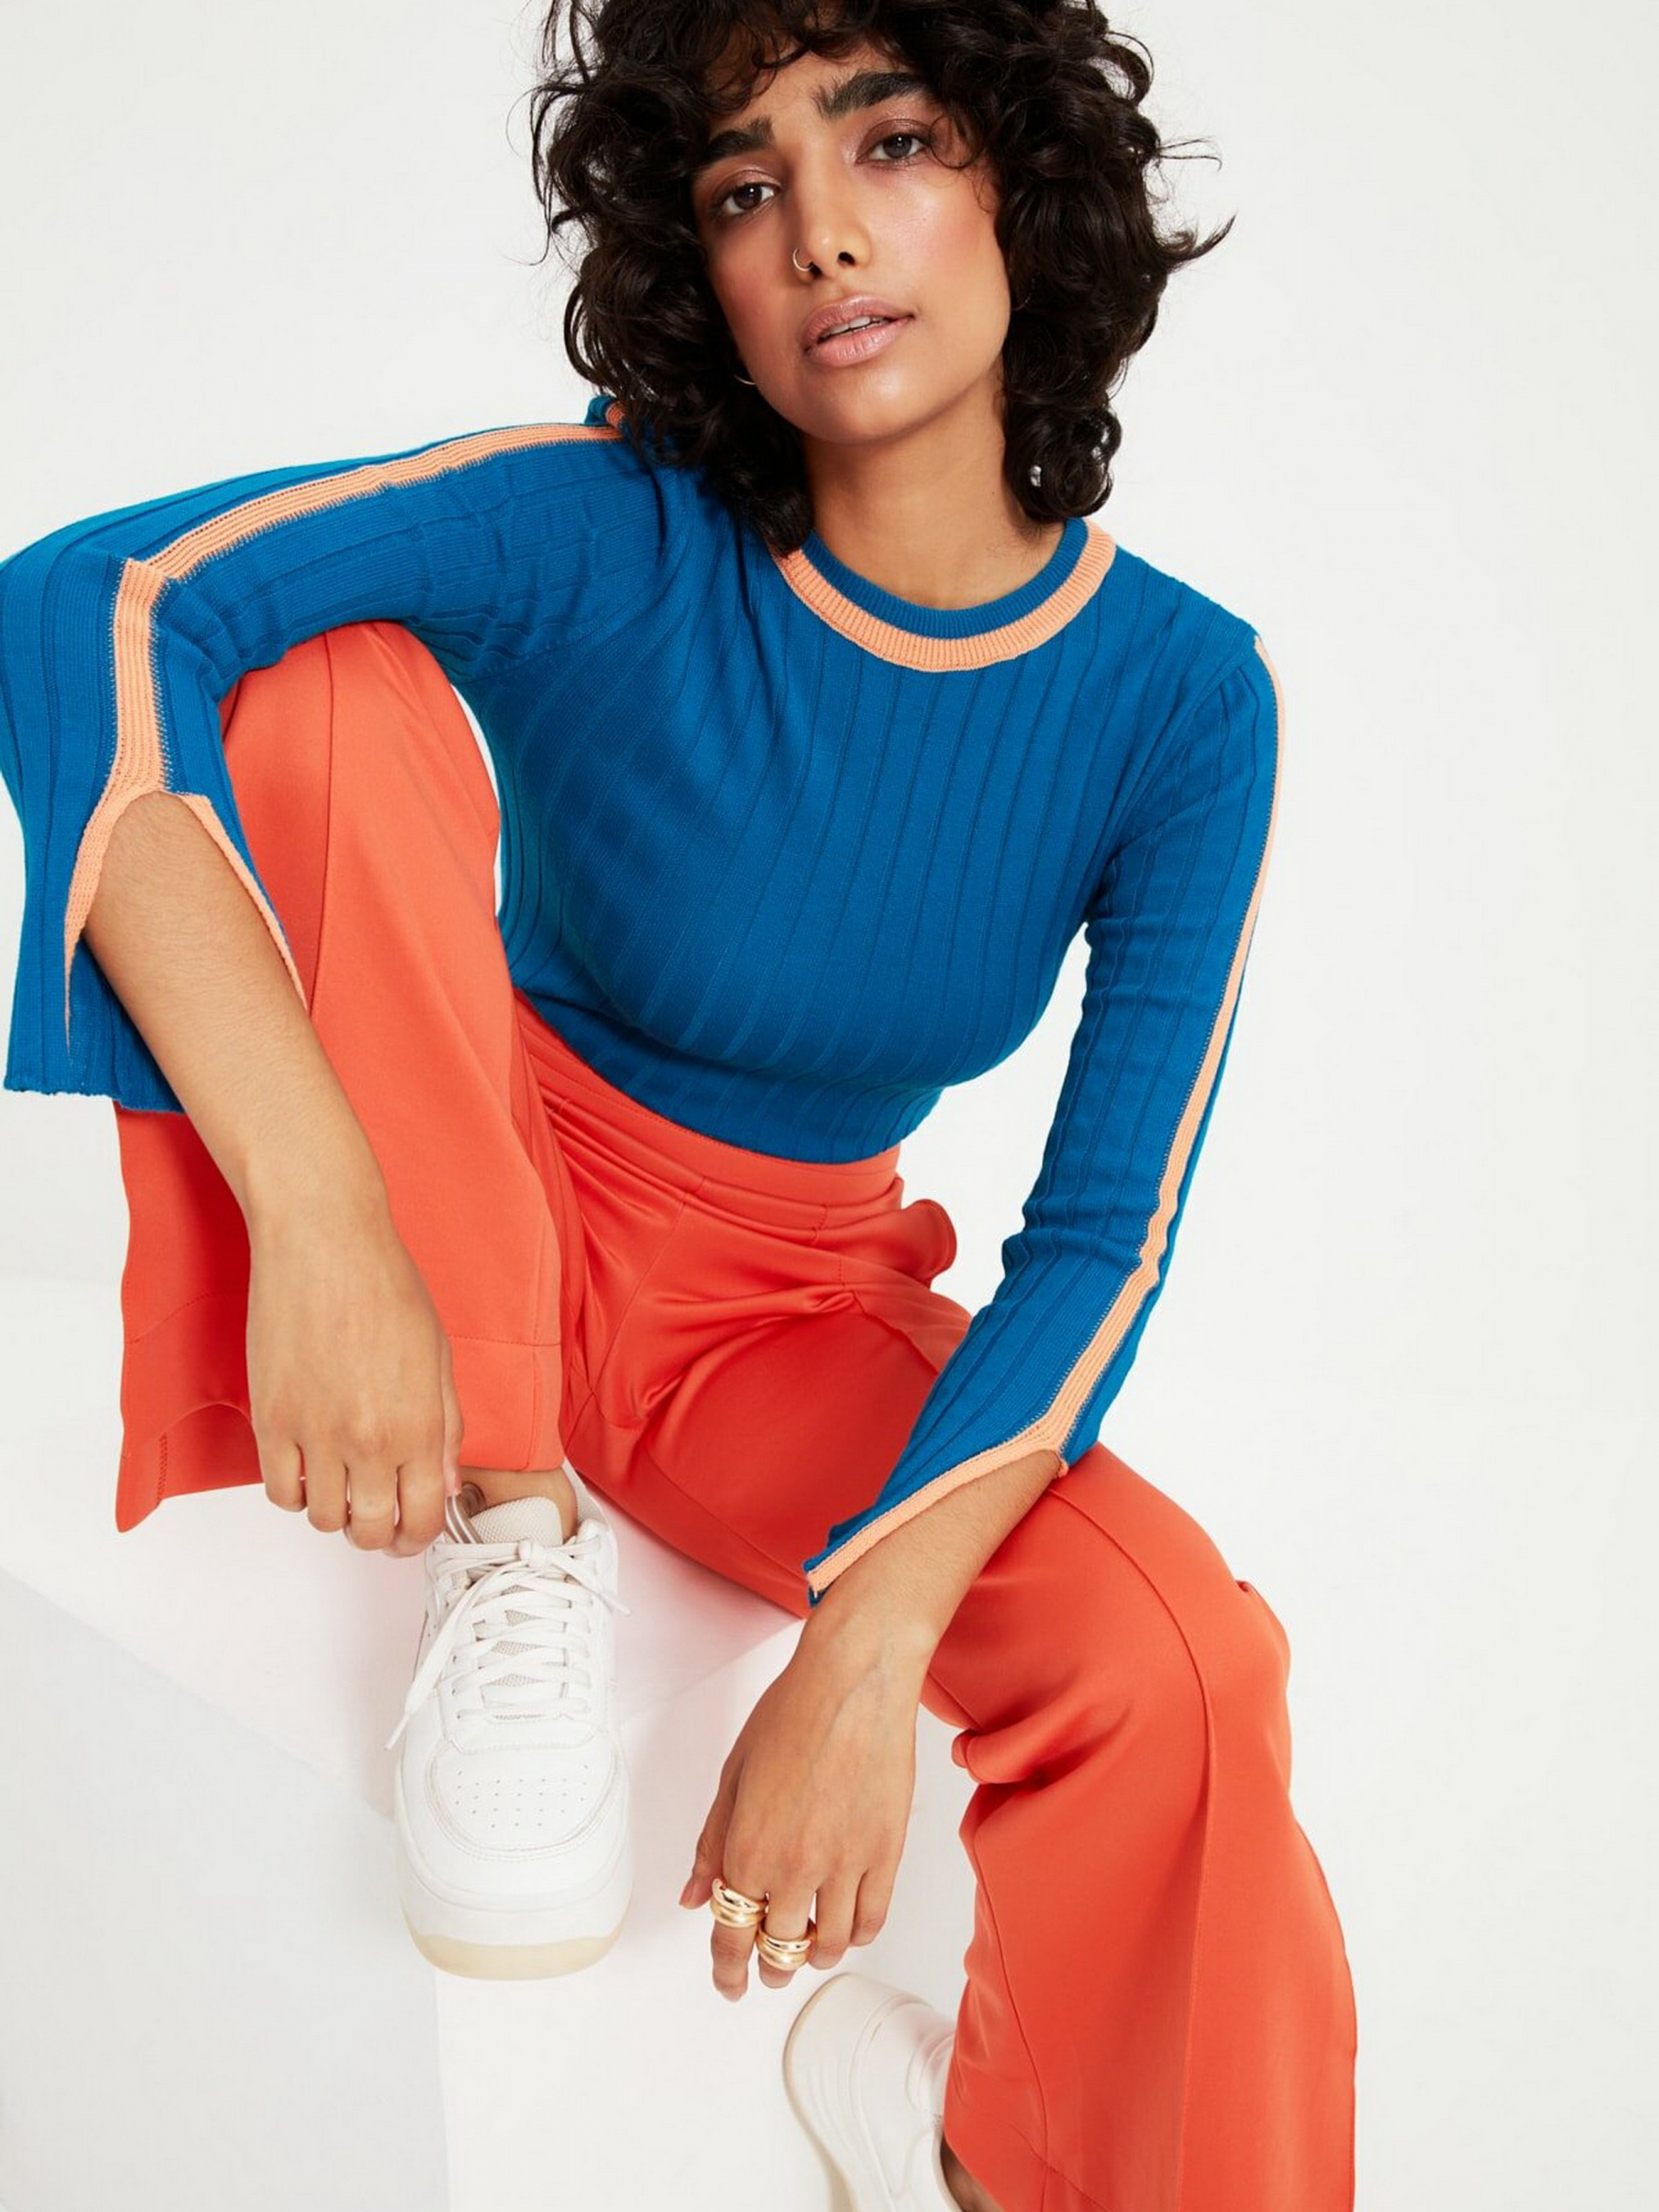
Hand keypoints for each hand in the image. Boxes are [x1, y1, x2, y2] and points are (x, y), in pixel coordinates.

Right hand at [245, 1182, 464, 1556]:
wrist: (324, 1245)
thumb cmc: (384, 1286)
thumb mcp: (438, 1356)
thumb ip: (446, 1427)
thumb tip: (445, 1482)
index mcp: (420, 1424)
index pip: (423, 1517)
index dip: (418, 1535)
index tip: (412, 1531)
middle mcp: (369, 1438)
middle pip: (371, 1531)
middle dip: (378, 1536)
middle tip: (377, 1521)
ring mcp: (315, 1433)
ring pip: (323, 1518)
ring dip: (335, 1512)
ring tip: (342, 1485)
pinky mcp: (271, 1420)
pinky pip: (279, 1490)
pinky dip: (295, 1491)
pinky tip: (307, 1467)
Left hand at [677, 1620, 929, 1999]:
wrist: (854, 1681)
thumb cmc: (791, 1714)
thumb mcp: (733, 1775)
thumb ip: (712, 1843)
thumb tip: (693, 1897)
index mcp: (748, 1850)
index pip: (731, 1937)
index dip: (727, 1971)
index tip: (728, 1985)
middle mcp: (795, 1868)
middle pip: (778, 1950)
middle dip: (767, 1969)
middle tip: (766, 1971)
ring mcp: (846, 1865)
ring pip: (828, 1945)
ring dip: (812, 1957)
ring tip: (806, 1951)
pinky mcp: (887, 1854)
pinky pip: (871, 1919)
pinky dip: (856, 1935)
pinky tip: (846, 1928)